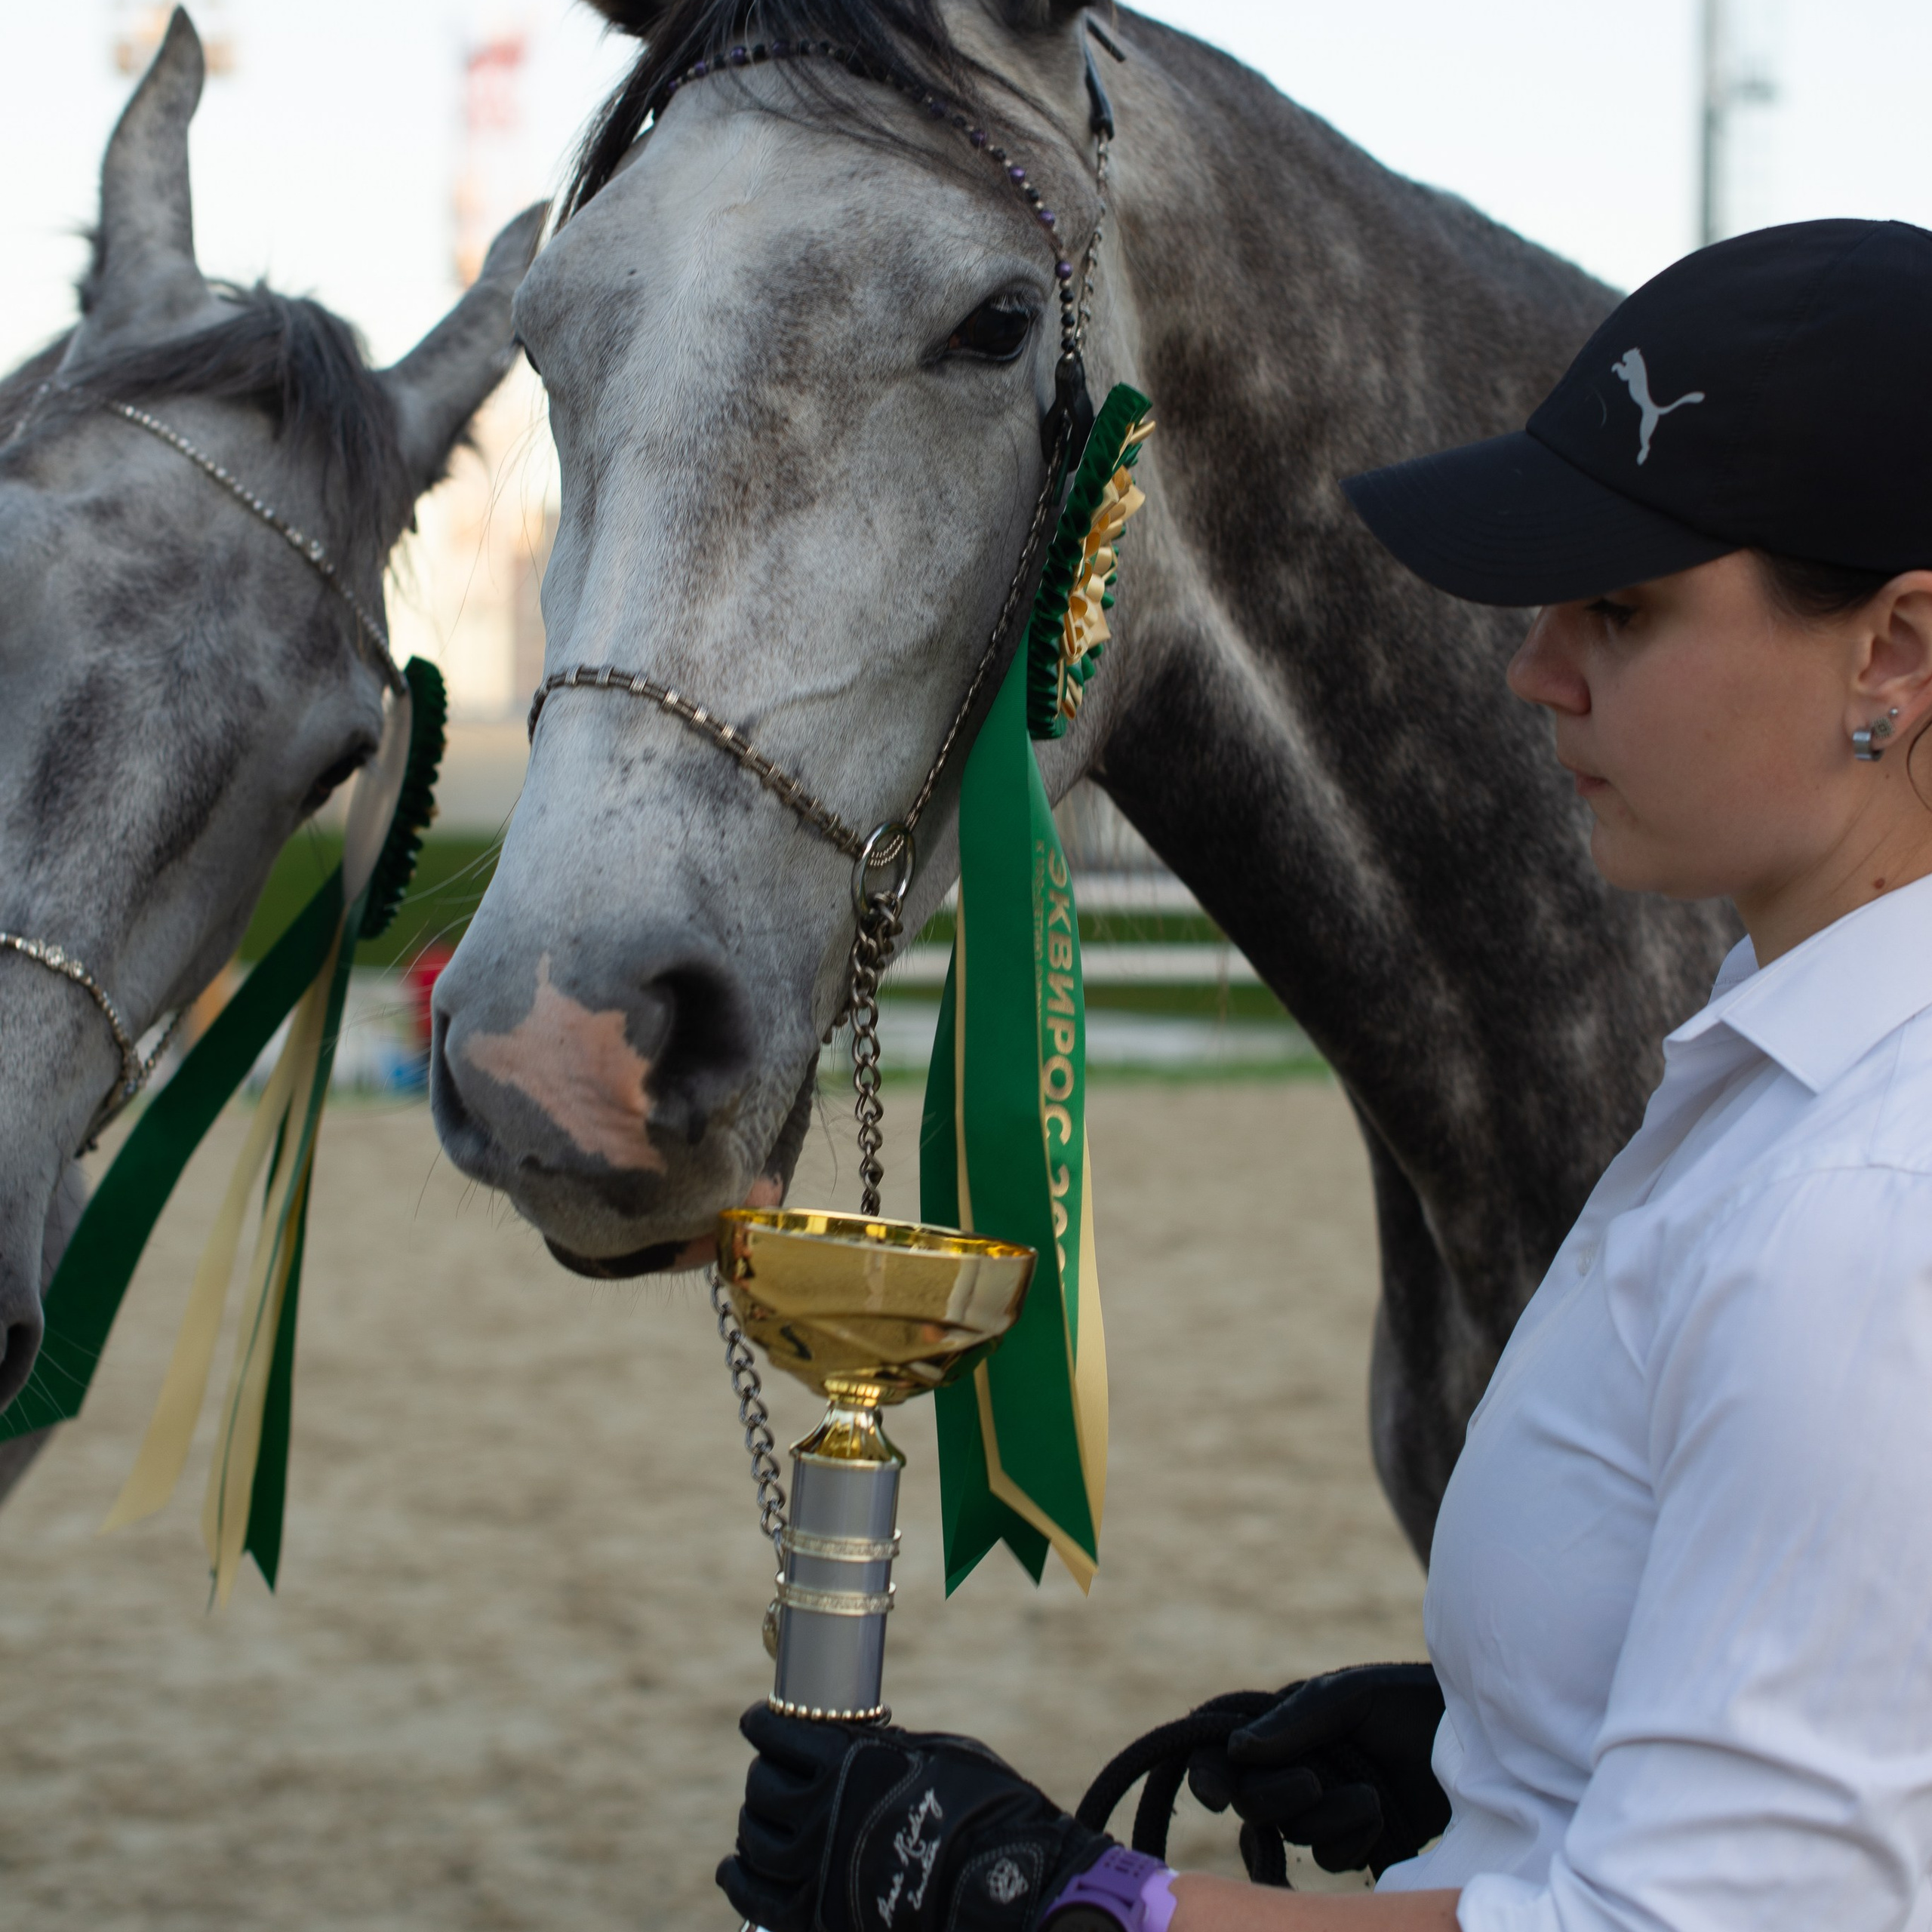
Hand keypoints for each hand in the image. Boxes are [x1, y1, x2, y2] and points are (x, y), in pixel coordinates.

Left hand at [719, 1703, 1113, 1931]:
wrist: (1001, 1887)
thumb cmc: (981, 1807)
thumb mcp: (932, 1751)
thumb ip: (883, 1746)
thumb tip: (860, 1741)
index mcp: (846, 1760)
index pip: (778, 1733)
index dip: (762, 1724)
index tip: (758, 1721)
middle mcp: (819, 1811)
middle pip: (762, 1788)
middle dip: (763, 1775)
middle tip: (772, 1773)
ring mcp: (815, 1867)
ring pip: (755, 1839)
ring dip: (753, 1824)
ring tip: (759, 1819)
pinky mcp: (818, 1916)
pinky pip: (757, 1897)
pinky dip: (739, 1879)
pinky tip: (733, 1868)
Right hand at [1186, 1665, 1448, 1876]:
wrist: (1473, 1740)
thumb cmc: (1405, 1701)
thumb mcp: (1349, 1696)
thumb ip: (1293, 1720)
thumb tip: (1237, 1750)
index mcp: (1278, 1725)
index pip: (1221, 1752)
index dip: (1207, 1774)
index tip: (1216, 1795)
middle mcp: (1290, 1767)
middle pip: (1250, 1801)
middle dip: (1277, 1798)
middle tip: (1313, 1783)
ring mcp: (1321, 1807)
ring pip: (1292, 1833)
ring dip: (1327, 1821)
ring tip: (1371, 1797)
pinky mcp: (1354, 1840)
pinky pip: (1330, 1858)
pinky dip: (1351, 1843)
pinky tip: (1380, 1819)